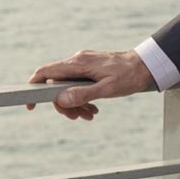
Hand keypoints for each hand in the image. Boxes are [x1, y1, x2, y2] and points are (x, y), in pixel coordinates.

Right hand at [27, 50, 154, 120]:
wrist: (147, 65)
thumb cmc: (130, 75)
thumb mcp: (108, 89)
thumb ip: (84, 94)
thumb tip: (61, 99)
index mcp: (80, 63)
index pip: (46, 72)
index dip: (33, 87)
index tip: (32, 105)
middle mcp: (79, 61)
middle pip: (56, 85)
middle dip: (63, 104)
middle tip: (77, 117)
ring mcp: (85, 64)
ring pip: (68, 87)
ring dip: (75, 104)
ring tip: (89, 115)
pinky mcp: (91, 68)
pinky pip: (78, 84)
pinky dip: (82, 98)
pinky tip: (92, 109)